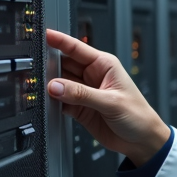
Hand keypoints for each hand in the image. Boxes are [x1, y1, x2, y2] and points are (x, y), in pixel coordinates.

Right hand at [45, 28, 170, 165]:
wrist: (141, 141)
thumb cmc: (138, 115)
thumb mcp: (111, 102)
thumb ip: (82, 94)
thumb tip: (56, 86)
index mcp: (104, 65)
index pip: (77, 48)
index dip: (60, 41)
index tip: (44, 35)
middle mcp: (92, 76)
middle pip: (64, 65)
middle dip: (50, 66)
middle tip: (36, 69)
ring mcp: (84, 92)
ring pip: (60, 84)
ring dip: (50, 86)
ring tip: (39, 87)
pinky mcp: (79, 108)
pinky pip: (60, 101)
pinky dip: (52, 102)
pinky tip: (47, 102)